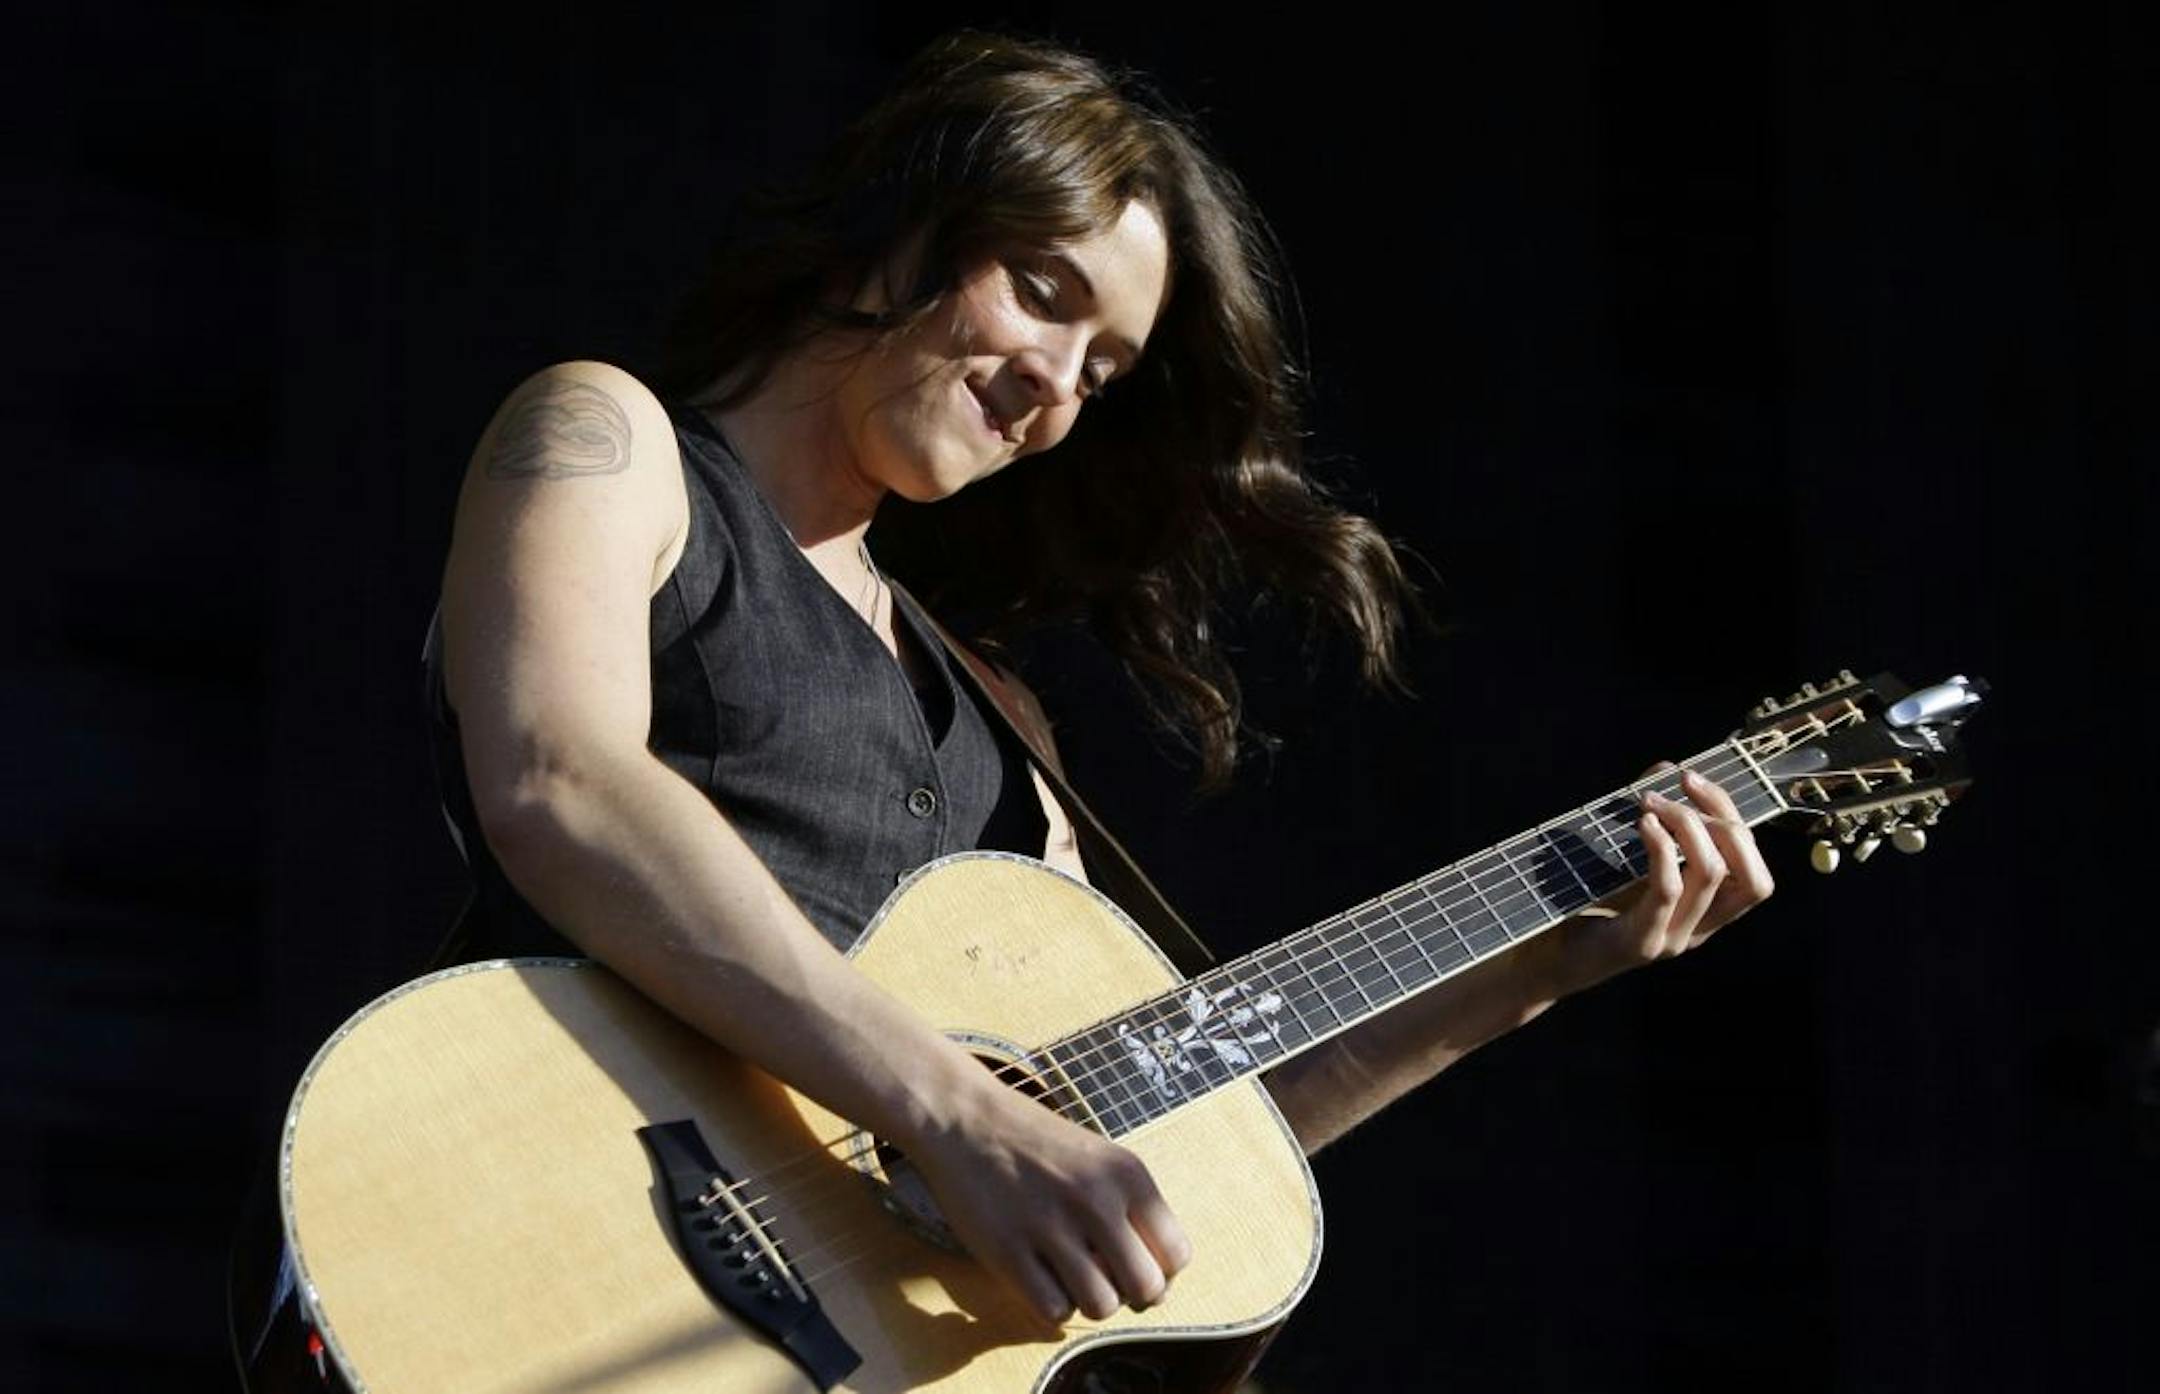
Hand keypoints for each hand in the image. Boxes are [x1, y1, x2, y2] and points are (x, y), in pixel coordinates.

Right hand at [906, 1075, 1190, 1325]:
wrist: (965, 1119)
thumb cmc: (1038, 1145)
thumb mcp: (1101, 1160)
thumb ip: (1134, 1214)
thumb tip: (1157, 1290)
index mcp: (1127, 1174)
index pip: (1177, 1255)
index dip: (1160, 1271)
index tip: (1133, 1263)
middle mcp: (1095, 1199)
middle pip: (1147, 1288)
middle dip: (1130, 1294)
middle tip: (1104, 1276)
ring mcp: (1050, 1225)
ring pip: (1102, 1306)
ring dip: (1089, 1301)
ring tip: (1070, 1276)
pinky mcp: (1007, 1250)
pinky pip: (1053, 1310)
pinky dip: (1051, 1304)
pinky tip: (1039, 1277)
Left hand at [1530, 763, 1776, 996]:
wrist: (1541, 960)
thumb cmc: (1583, 904)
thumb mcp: (1626, 858)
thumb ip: (1653, 818)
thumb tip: (1667, 769)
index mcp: (1706, 912)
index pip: (1752, 865)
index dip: (1731, 815)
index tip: (1692, 779)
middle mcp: (1700, 929)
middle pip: (1749, 871)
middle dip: (1720, 815)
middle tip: (1679, 785)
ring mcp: (1673, 939)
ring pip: (1712, 873)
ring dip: (1686, 824)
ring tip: (1649, 803)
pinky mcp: (1640, 942)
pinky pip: (1667, 889)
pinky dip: (1659, 848)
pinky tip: (1642, 826)